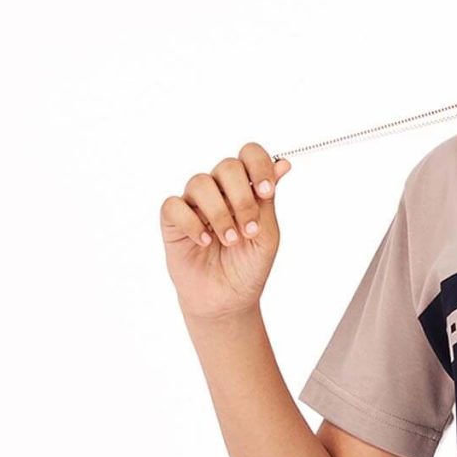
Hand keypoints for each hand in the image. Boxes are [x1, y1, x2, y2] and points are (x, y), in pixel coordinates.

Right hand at [160, 143, 291, 318]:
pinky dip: (191, 223)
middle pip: (226, 167)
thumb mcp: (266, 235)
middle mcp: (218, 190)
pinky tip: (205, 242)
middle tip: (250, 229)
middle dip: (242, 198)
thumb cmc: (247, 267)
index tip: (267, 192)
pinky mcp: (173, 220)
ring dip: (219, 214)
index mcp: (244, 188)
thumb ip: (268, 200)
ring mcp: (194, 203)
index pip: (249, 155)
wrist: (227, 300)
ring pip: (200, 183)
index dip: (258, 165)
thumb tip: (283, 163)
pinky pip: (175, 206)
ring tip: (230, 241)